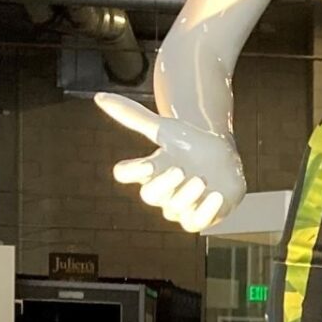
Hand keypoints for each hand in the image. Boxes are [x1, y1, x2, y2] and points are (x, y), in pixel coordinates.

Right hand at [97, 93, 246, 232]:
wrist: (223, 158)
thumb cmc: (189, 144)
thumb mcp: (166, 128)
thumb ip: (134, 116)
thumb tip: (99, 96)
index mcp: (149, 169)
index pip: (125, 173)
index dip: (131, 171)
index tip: (149, 162)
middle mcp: (161, 191)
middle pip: (148, 195)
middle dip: (163, 184)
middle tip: (179, 169)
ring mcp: (179, 207)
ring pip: (173, 209)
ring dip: (188, 193)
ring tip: (203, 179)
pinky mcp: (198, 218)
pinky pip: (195, 224)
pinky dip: (205, 211)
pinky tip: (217, 195)